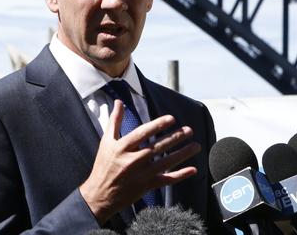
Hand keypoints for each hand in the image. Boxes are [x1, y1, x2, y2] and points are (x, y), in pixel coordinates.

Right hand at [79, 100, 200, 224]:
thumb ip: (114, 120)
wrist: (101, 193)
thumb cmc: (104, 165)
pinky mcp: (147, 185)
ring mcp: (142, 174)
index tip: (172, 119)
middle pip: (159, 146)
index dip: (158, 125)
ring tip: (196, 145)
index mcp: (123, 147)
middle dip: (175, 137)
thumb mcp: (106, 141)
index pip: (144, 133)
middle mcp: (134, 159)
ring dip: (183, 153)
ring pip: (167, 162)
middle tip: (189, 130)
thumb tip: (119, 102)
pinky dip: (180, 175)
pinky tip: (192, 169)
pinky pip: (167, 180)